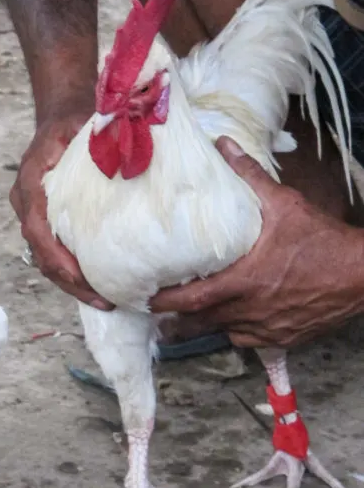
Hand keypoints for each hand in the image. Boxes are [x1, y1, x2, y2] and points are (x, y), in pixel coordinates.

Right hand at [11, 114, 113, 309]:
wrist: (61, 113)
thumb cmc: (73, 119)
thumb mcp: (83, 124)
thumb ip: (98, 142)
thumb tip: (125, 160)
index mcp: (31, 184)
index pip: (37, 230)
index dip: (58, 258)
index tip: (81, 277)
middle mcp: (27, 204)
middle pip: (43, 254)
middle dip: (71, 282)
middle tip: (104, 301)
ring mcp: (35, 215)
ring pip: (48, 259)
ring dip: (74, 283)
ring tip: (106, 301)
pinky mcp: (48, 221)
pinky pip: (57, 253)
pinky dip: (76, 271)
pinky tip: (101, 284)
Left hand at [150, 137, 363, 347]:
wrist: (362, 274)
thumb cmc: (322, 239)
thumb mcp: (285, 204)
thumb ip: (250, 177)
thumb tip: (223, 146)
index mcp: (245, 282)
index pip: (192, 299)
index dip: (165, 302)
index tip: (144, 298)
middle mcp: (250, 311)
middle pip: (200, 322)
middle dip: (177, 318)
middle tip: (157, 309)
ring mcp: (267, 329)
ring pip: (223, 332)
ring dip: (205, 324)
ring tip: (185, 316)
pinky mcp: (283, 339)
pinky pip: (248, 341)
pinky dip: (235, 330)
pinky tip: (231, 318)